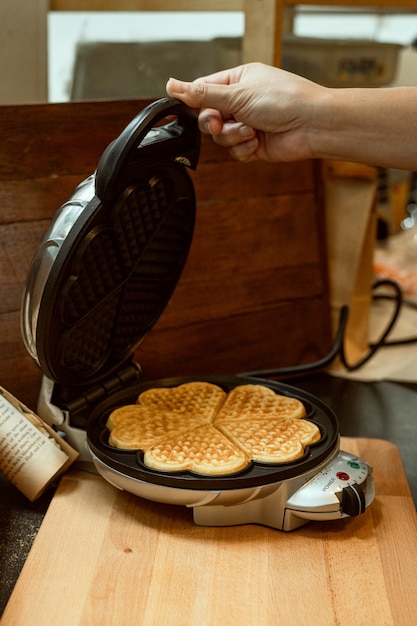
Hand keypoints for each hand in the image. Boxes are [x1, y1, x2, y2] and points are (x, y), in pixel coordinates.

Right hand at [166, 62, 325, 162]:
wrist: (312, 125)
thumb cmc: (285, 100)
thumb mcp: (238, 93)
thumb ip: (202, 94)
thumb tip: (172, 85)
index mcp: (237, 81)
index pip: (203, 91)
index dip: (194, 102)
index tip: (189, 109)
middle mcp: (241, 102)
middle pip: (208, 117)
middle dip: (214, 123)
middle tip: (220, 122)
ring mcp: (247, 124)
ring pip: (220, 137)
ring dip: (232, 136)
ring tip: (251, 131)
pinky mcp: (253, 145)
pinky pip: (235, 151)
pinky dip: (243, 149)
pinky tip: (257, 142)